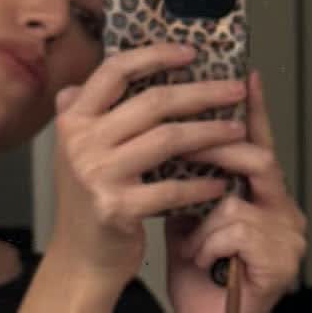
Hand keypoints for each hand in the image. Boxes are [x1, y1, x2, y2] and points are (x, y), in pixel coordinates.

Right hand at [49, 43, 249, 282]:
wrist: (81, 259)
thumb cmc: (91, 202)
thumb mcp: (80, 151)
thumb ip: (90, 114)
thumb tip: (101, 72)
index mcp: (74, 120)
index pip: (114, 71)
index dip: (154, 55)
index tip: (191, 52)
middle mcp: (81, 143)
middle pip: (153, 102)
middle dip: (201, 92)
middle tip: (234, 89)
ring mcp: (97, 175)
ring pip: (168, 139)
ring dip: (210, 132)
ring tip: (237, 131)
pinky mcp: (117, 208)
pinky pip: (172, 187)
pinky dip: (201, 184)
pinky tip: (221, 183)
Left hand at [164, 70, 307, 312]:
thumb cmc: (197, 277)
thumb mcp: (185, 216)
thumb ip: (183, 176)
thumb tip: (153, 130)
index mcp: (262, 197)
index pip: (259, 143)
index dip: (253, 109)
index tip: (245, 72)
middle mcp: (284, 212)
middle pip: (258, 159)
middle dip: (216, 153)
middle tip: (182, 150)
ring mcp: (289, 238)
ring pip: (238, 200)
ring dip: (203, 221)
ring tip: (191, 245)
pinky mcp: (282, 264)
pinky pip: (237, 231)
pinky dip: (208, 245)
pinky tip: (202, 263)